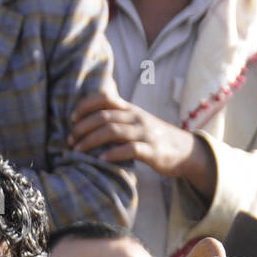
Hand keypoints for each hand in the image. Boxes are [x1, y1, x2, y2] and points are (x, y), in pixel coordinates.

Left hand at [69, 91, 184, 172]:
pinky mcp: (152, 151)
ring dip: (91, 141)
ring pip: (113, 131)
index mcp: (130, 109)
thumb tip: (92, 118)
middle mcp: (136, 117)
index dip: (85, 105)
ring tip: (78, 150)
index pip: (104, 97)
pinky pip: (130, 149)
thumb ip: (119, 117)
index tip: (72, 119)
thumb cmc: (155, 138)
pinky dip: (113, 153)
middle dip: (83, 128)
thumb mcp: (138, 122)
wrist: (186, 151)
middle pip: (104, 116)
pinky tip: (101, 159)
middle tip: (70, 140)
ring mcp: (144, 133)